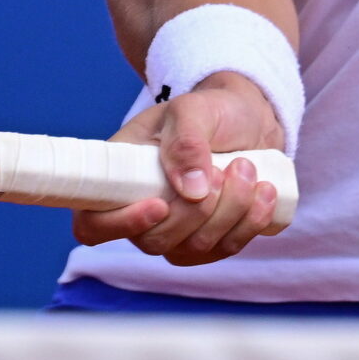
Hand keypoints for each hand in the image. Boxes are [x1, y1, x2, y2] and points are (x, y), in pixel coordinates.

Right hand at [72, 72, 285, 266]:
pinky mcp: (210, 239)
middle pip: (153, 241)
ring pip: (194, 248)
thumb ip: (187, 141)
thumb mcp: (194, 109)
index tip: (160, 204)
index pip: (94, 222)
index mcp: (121, 176)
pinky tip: (265, 192)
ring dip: (230, 211)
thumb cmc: (211, 110)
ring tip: (249, 167)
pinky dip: (250, 223)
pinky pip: (225, 250)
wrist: (249, 119)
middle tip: (227, 168)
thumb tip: (190, 191)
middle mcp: (142, 209)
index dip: (119, 225)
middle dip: (198, 211)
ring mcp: (177, 230)